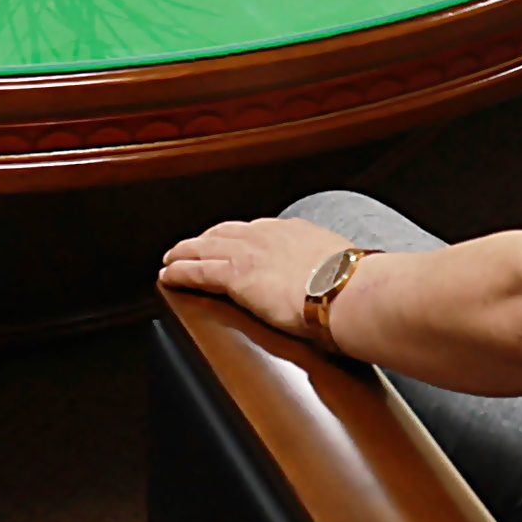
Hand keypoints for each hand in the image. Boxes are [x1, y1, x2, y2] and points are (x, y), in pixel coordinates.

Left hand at [161, 214, 356, 338]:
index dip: (239, 235)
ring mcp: (249, 252)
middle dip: (206, 238)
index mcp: (295, 231)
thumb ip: (333, 270)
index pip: (258, 230)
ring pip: (204, 247)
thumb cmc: (354, 287)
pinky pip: (197, 270)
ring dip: (184, 252)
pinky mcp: (235, 276)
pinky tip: (167, 275)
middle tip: (192, 246)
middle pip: (225, 231)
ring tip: (171, 259)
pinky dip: (179, 271)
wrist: (347, 291)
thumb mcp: (343, 268)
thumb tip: (344, 284)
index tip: (232, 241)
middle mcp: (268, 234)